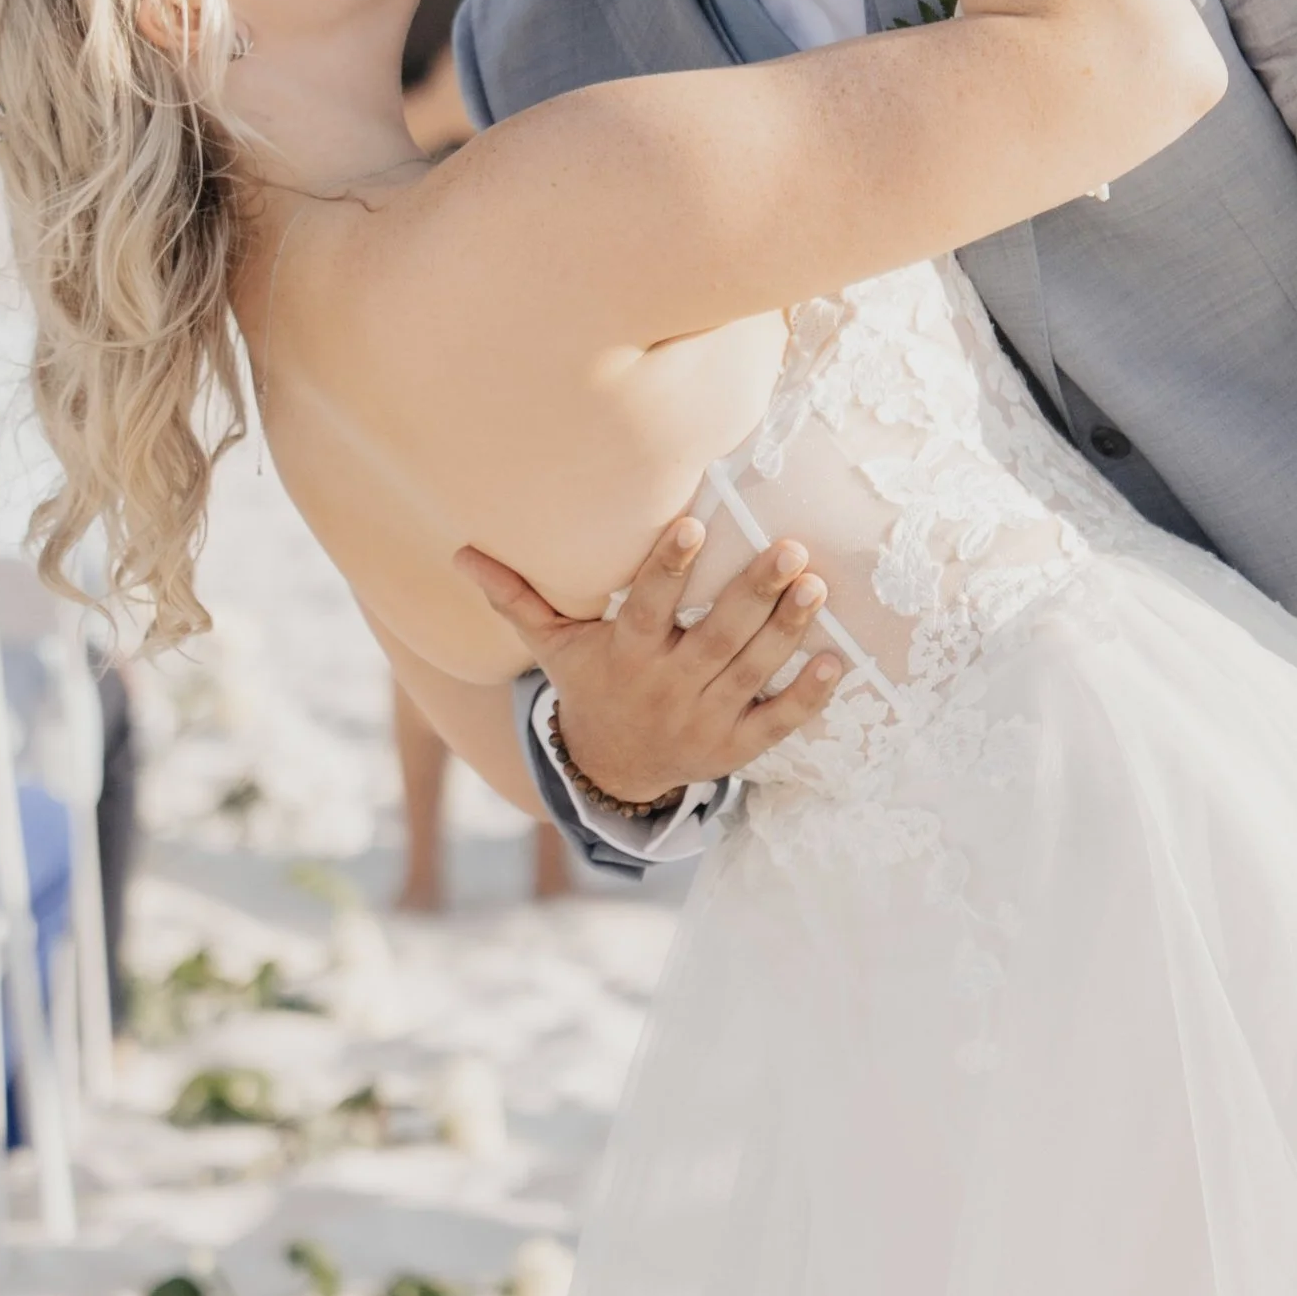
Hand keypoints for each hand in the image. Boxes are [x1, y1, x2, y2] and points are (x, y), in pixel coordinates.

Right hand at [455, 517, 845, 808]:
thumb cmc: (590, 687)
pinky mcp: (735, 747)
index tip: (694, 525)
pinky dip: (807, 697)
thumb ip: (516, 599)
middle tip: (789, 549)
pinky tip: (835, 662)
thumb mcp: (553, 647)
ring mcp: (705, 721)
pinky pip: (777, 723)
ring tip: (816, 585)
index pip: (649, 608)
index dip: (669, 568)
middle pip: (715, 639)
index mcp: (626, 657)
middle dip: (754, 594)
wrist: (613, 771)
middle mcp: (667, 689)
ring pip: (752, 673)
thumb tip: (461, 553)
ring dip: (788, 631)